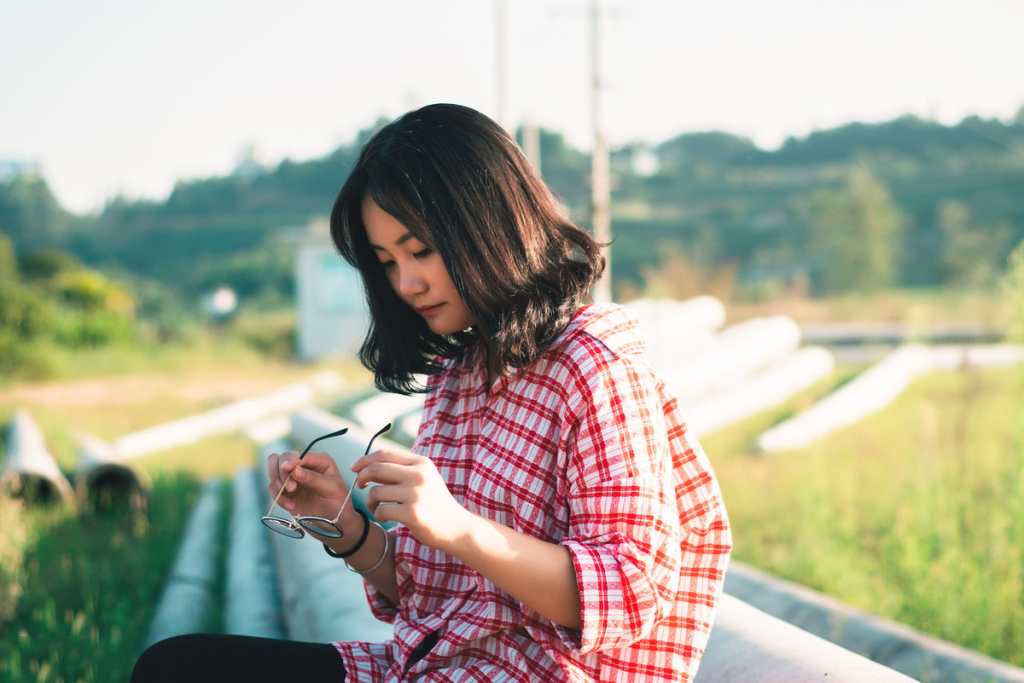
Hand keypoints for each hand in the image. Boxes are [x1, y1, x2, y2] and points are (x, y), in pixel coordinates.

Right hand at [266, 450, 361, 533]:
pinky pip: (273, 488)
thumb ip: (313, 478)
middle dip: (281, 472)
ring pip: (273, 470)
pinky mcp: (286, 491)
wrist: (334, 524)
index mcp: (319, 460)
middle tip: (291, 489)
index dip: (291, 459)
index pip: (300, 455)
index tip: (287, 469)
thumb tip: (293, 470)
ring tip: (290, 495)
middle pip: (281, 458)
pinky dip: (278, 497)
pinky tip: (290, 506)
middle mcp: (305, 466)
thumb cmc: (338, 503)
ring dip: (276, 483)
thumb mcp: (331, 489)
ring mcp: (294, 478)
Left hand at [351, 449, 472, 549]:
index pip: (384, 454)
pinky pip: (381, 510)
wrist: (457, 527)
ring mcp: (416, 494)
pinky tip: (387, 519)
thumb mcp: (423, 479)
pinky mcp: (412, 513)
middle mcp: (419, 475)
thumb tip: (369, 465)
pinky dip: (379, 515)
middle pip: (376, 469)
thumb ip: (401, 470)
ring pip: (376, 492)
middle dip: (361, 478)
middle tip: (359, 486)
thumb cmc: (434, 503)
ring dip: (370, 502)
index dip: (365, 460)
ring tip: (377, 509)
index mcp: (421, 463)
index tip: (354, 468)